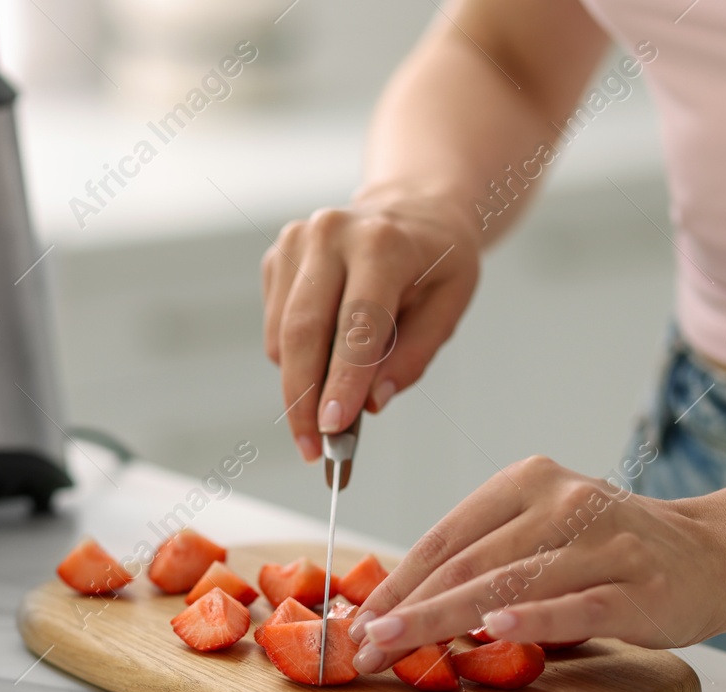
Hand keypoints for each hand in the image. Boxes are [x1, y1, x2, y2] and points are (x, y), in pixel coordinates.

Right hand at [262, 194, 478, 461]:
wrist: (413, 209)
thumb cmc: (437, 262)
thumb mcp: (449, 306)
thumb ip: (412, 357)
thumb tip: (369, 404)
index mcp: (383, 243)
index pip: (356, 323)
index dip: (342, 380)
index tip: (332, 428)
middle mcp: (332, 233)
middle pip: (304, 330)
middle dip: (304, 398)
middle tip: (311, 449)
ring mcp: (297, 242)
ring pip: (284, 336)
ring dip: (299, 385)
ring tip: (326, 409)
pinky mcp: (278, 257)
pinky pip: (276, 328)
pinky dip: (295, 358)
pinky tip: (325, 356)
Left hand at [347, 456, 725, 672]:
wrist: (715, 554)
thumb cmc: (611, 551)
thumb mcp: (544, 532)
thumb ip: (485, 555)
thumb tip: (401, 602)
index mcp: (528, 481)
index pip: (446, 538)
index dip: (396, 583)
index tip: (357, 620)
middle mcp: (563, 503)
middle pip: (466, 564)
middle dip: (407, 610)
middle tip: (364, 646)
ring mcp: (602, 545)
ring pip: (508, 585)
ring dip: (444, 621)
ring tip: (398, 646)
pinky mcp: (636, 588)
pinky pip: (574, 607)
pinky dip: (533, 620)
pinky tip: (493, 631)